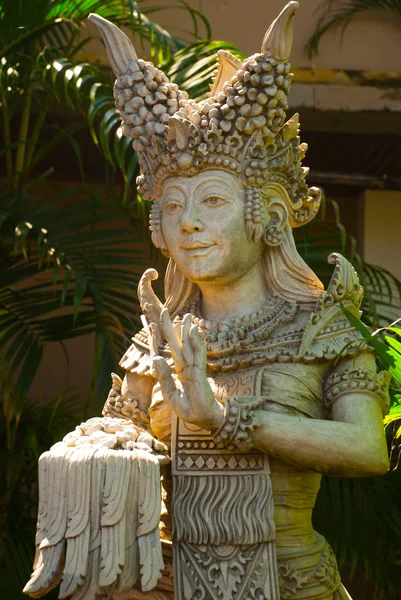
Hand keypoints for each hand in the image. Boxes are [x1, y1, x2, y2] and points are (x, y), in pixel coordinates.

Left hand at [152, 309, 223, 430]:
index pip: (169, 350)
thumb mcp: (170, 395)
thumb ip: (164, 377)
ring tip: (185, 316)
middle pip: (177, 343)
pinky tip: (193, 330)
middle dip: (171, 328)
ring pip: (189, 345)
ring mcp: (193, 368)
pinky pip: (197, 354)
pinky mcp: (200, 372)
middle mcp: (185, 366)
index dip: (163, 339)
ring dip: (186, 330)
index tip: (156, 324)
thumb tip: (155, 358)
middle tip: (165, 311)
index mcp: (178, 371)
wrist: (204, 420)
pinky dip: (195, 341)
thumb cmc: (189, 409)